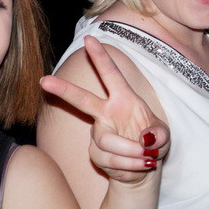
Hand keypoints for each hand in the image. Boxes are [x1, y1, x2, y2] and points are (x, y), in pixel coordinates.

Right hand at [41, 36, 168, 183]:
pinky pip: (110, 160)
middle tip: (44, 80)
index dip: (100, 57)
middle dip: (63, 89)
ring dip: (131, 153)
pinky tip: (138, 166)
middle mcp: (107, 113)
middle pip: (82, 99)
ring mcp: (99, 133)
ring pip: (108, 142)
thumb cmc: (153, 144)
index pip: (111, 74)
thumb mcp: (164, 136)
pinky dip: (129, 166)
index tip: (89, 39)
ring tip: (146, 158)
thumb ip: (159, 135)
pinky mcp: (96, 153)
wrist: (144, 169)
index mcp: (124, 99)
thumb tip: (146, 139)